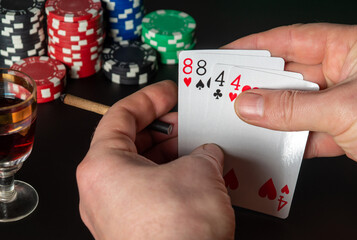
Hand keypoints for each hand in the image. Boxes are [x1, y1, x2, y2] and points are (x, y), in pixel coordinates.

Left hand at [76, 80, 234, 239]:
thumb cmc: (177, 235)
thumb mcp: (199, 173)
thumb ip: (204, 152)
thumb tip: (209, 152)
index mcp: (102, 166)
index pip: (121, 116)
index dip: (149, 98)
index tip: (169, 92)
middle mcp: (101, 189)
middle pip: (132, 142)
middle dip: (164, 128)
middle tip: (189, 119)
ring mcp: (115, 211)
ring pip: (142, 167)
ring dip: (170, 153)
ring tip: (197, 145)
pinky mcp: (133, 227)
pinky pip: (149, 190)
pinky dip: (170, 177)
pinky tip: (195, 173)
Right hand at [223, 23, 356, 161]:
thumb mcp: (344, 107)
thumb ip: (294, 108)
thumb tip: (251, 105)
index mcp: (351, 50)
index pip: (291, 40)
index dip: (256, 47)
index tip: (228, 55)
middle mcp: (346, 74)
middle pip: (290, 76)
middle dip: (258, 86)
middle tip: (229, 93)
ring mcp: (345, 104)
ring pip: (297, 108)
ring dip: (272, 118)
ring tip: (245, 120)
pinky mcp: (347, 133)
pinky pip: (309, 134)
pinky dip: (291, 142)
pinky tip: (272, 144)